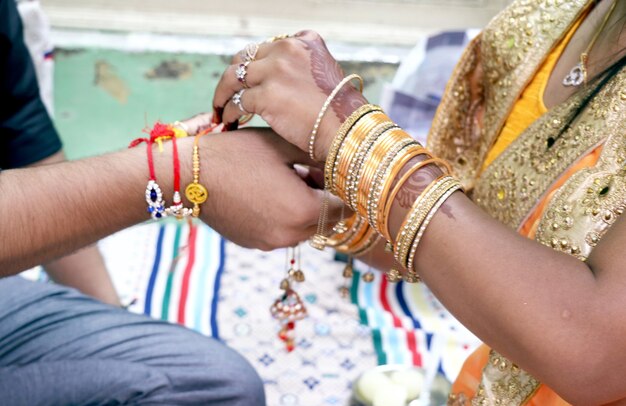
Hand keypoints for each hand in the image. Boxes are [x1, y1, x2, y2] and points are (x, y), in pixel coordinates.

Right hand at [196, 127, 341, 249]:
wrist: (188, 175)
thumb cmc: (236, 154)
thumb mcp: (283, 146)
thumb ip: (318, 157)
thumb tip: (340, 163)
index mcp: (304, 210)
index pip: (345, 208)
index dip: (346, 189)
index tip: (341, 173)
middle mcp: (291, 235)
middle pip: (327, 222)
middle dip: (326, 199)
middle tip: (313, 172)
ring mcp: (270, 243)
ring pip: (305, 229)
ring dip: (306, 209)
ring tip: (289, 179)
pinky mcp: (254, 243)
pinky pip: (282, 232)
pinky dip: (285, 216)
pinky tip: (269, 192)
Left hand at [211, 31, 366, 159]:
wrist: (348, 131)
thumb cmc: (341, 113)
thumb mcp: (327, 74)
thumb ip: (303, 69)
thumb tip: (281, 82)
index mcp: (304, 41)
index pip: (267, 48)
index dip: (254, 66)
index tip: (248, 83)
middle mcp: (287, 49)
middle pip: (245, 57)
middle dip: (233, 77)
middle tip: (225, 95)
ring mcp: (275, 71)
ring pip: (234, 76)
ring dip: (222, 93)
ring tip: (219, 110)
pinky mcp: (266, 95)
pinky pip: (238, 101)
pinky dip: (229, 112)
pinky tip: (228, 122)